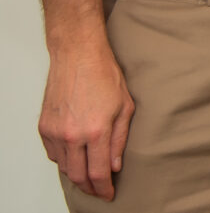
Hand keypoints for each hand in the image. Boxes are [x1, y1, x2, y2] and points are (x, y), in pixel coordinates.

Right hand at [38, 0, 134, 200]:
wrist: (78, 55)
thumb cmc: (105, 75)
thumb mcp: (125, 106)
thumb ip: (120, 139)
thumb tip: (115, 165)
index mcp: (96, 130)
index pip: (98, 173)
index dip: (103, 188)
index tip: (109, 194)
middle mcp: (72, 135)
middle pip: (78, 176)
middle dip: (90, 187)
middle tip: (99, 190)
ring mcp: (55, 131)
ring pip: (64, 166)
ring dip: (77, 175)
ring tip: (89, 176)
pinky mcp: (44, 126)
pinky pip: (53, 153)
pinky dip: (64, 160)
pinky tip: (76, 157)